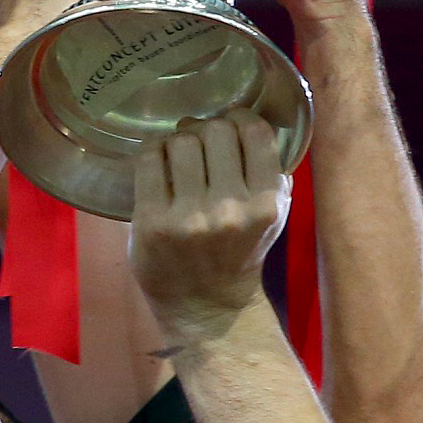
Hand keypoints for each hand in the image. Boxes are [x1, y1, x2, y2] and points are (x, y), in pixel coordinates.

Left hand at [126, 115, 287, 343]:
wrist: (206, 305)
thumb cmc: (239, 251)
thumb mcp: (272, 216)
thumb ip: (272, 172)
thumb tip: (252, 118)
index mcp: (265, 205)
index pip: (255, 132)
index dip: (240, 118)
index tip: (231, 125)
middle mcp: (230, 210)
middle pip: (215, 130)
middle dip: (207, 128)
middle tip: (200, 140)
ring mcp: (189, 218)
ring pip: (181, 141)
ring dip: (178, 139)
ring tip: (178, 154)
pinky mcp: (152, 222)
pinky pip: (149, 159)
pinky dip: (154, 152)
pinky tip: (159, 163)